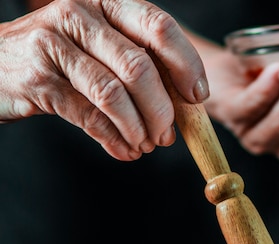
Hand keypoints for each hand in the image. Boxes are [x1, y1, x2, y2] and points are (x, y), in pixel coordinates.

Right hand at [0, 0, 208, 160]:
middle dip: (162, 111)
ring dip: (138, 129)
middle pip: (139, 68)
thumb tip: (187, 105)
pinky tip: (124, 151)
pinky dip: (115, 140)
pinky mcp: (39, 79)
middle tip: (166, 137)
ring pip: (114, 94)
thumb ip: (140, 64)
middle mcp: (79, 15)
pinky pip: (90, 117)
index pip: (159, 27)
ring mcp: (55, 44)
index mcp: (105, 3)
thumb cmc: (62, 60)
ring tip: (145, 146)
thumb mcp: (102, 48)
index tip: (197, 97)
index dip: (186, 65)